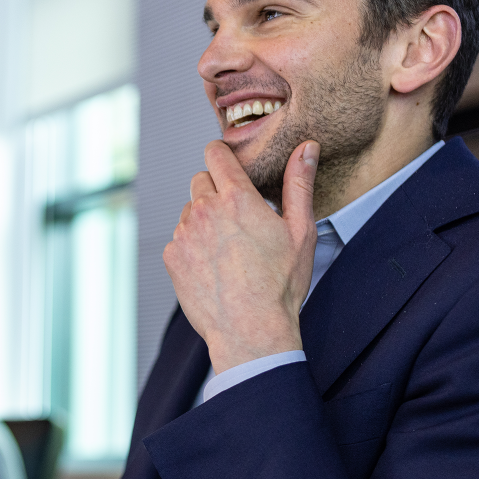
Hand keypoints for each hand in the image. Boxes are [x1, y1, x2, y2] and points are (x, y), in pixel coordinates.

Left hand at [164, 139, 318, 371]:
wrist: (250, 331)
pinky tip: (214, 266)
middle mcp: (204, 210)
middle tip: (237, 217)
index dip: (223, 156)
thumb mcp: (300, 231)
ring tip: (228, 248)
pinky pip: (179, 239)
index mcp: (236, 198)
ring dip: (204, 219)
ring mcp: (183, 234)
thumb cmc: (279, 285)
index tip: (229, 165)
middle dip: (216, 191)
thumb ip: (299, 184)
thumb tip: (307, 148)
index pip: (215, 154)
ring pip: (189, 211)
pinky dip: (192, 246)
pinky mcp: (171, 257)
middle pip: (200, 180)